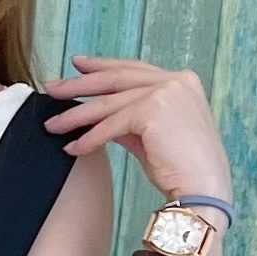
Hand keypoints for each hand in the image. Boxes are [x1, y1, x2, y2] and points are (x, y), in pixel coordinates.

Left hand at [45, 55, 231, 206]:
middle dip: (79, 84)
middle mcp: (176, 81)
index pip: (133, 68)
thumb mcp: (152, 134)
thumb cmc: (183, 168)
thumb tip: (97, 115)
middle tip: (52, 87)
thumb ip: (129, 118)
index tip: (78, 65)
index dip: (103, 66)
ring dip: (75, 115)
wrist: (204, 190)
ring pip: (108, 103)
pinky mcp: (153, 111)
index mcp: (182, 81)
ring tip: (52, 124)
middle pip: (116, 79)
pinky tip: (73, 147)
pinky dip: (89, 138)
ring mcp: (166, 92)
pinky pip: (111, 124)